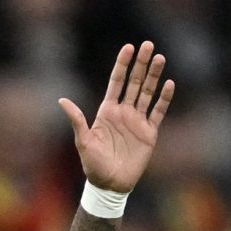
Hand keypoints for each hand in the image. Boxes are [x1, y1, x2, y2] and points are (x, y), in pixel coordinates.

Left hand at [61, 41, 175, 192]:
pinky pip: (158, 112)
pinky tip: (169, 83)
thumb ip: (77, 120)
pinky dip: (164, 98)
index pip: (117, 82)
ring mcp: (137, 121)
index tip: (129, 48)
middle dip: (141, 63)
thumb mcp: (83, 142)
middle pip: (134, 82)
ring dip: (154, 76)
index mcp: (107, 111)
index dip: (122, 65)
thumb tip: (62, 100)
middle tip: (148, 45)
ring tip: (160, 58)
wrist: (110, 185)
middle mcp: (124, 112)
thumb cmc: (93, 165)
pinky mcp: (149, 133)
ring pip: (148, 93)